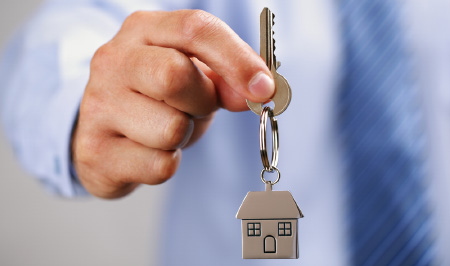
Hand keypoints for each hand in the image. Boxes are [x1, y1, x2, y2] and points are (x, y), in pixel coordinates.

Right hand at [72, 10, 274, 198]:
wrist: (104, 131)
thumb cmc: (156, 98)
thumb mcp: (193, 77)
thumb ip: (226, 78)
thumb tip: (259, 91)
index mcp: (142, 30)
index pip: (194, 29)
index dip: (236, 59)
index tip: (265, 88)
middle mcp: (113, 61)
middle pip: (174, 76)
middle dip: (201, 101)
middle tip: (196, 108)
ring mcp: (98, 106)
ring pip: (171, 128)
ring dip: (184, 135)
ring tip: (166, 129)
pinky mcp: (96, 151)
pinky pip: (160, 166)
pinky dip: (168, 163)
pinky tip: (150, 152)